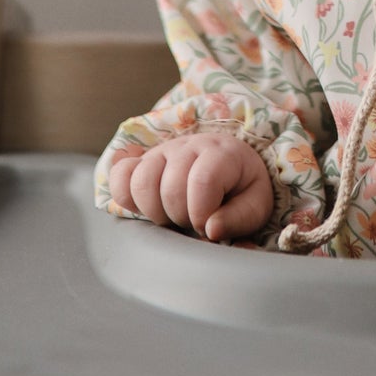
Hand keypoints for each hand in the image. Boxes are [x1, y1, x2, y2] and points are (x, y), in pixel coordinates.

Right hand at [108, 132, 272, 241]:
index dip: (201, 214)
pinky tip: (147, 207)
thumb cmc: (241, 188)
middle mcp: (190, 145)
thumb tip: (211, 230)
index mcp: (222, 152)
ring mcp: (163, 151)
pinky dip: (126, 196)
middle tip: (192, 222)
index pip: (202, 181)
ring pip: (141, 180)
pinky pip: (120, 174)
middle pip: (169, 186)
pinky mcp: (143, 160)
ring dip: (154, 210)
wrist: (230, 166)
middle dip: (180, 216)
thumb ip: (239, 218)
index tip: (208, 227)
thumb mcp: (256, 204)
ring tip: (171, 216)